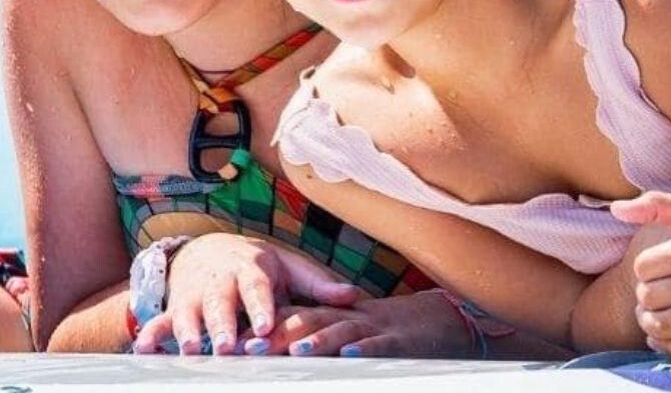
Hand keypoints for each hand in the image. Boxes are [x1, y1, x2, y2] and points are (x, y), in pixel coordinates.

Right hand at [133, 233, 361, 355]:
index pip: (256, 287)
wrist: (208, 250)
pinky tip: (143, 350)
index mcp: (250, 269)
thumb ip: (317, 283)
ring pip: (189, 312)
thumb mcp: (286, 266)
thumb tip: (354, 296)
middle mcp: (219, 281)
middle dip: (221, 324)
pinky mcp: (175, 306)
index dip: (261, 305)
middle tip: (226, 347)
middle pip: (220, 303)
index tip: (267, 325)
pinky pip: (160, 320)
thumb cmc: (255, 265)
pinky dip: (151, 334)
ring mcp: (194, 294)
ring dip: (188, 331)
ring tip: (191, 349)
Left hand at [267, 290, 481, 357]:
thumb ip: (315, 340)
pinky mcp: (399, 341)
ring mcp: (372, 328)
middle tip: (249, 347)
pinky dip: (366, 347)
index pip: (290, 317)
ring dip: (317, 340)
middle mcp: (346, 318)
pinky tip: (351, 354)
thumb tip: (278, 355)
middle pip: (307, 321)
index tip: (234, 343)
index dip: (262, 328)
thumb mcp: (344, 334)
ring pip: (340, 330)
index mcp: (330, 315)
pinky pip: (381, 344)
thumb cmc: (382, 332)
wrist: (436, 320)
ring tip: (295, 350)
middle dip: (276, 334)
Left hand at [612, 191, 670, 352]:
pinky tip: (668, 326)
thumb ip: (655, 204)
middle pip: (647, 296)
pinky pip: (670, 346)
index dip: (645, 265)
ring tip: (659, 307)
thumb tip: (618, 210)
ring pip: (659, 324)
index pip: (643, 267)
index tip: (657, 263)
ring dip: (649, 317)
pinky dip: (660, 339)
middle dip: (646, 292)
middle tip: (659, 287)